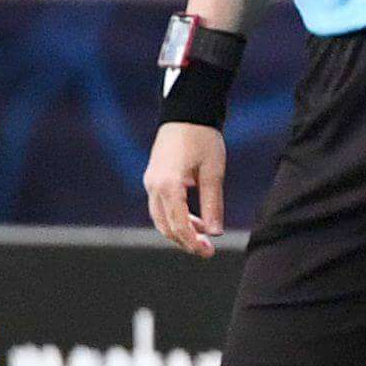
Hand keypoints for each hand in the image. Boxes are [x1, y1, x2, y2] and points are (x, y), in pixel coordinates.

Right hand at [144, 123, 224, 256]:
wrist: (187, 113)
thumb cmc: (203, 139)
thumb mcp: (213, 172)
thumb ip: (213, 204)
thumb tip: (215, 233)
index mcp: (168, 185)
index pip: (178, 224)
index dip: (193, 242)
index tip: (209, 252)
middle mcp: (153, 186)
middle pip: (165, 225)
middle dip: (186, 240)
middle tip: (208, 250)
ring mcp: (150, 182)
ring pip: (161, 218)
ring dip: (180, 230)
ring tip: (204, 236)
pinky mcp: (153, 179)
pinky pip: (160, 207)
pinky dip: (175, 217)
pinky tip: (194, 220)